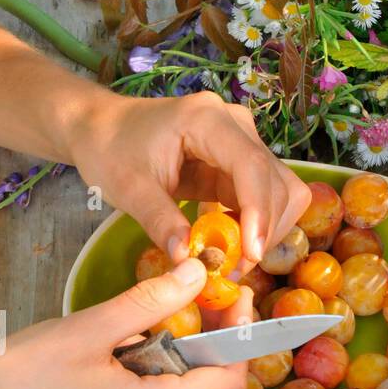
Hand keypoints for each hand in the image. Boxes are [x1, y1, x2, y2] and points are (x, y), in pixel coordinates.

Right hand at [0, 260, 250, 388]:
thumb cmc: (17, 382)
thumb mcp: (87, 330)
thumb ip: (149, 302)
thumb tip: (198, 274)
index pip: (229, 381)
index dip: (241, 337)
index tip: (235, 299)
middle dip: (222, 349)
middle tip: (209, 304)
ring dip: (192, 366)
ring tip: (170, 322)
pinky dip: (167, 383)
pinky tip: (140, 352)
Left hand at [68, 89, 309, 264]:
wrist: (105, 129)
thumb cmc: (111, 148)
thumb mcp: (128, 187)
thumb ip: (160, 222)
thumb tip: (188, 262)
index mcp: (207, 120)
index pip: (251, 166)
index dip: (258, 212)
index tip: (250, 254)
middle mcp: (237, 126)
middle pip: (278, 182)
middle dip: (265, 230)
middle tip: (235, 268)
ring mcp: (244, 144)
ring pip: (282, 193)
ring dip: (267, 231)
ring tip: (234, 259)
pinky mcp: (241, 165)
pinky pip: (266, 199)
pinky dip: (257, 227)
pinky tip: (233, 244)